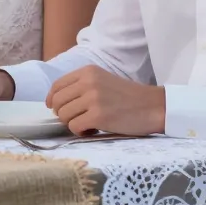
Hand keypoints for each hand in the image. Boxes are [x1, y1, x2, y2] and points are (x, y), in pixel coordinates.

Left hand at [47, 66, 165, 136]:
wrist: (152, 106)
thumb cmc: (128, 97)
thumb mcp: (103, 81)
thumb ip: (82, 86)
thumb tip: (56, 102)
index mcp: (88, 71)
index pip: (57, 85)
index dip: (53, 99)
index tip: (54, 108)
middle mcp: (88, 82)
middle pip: (58, 102)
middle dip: (63, 114)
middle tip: (77, 119)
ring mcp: (93, 98)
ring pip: (64, 116)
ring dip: (73, 124)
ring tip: (88, 124)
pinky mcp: (98, 116)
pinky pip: (75, 127)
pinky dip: (81, 132)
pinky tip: (93, 130)